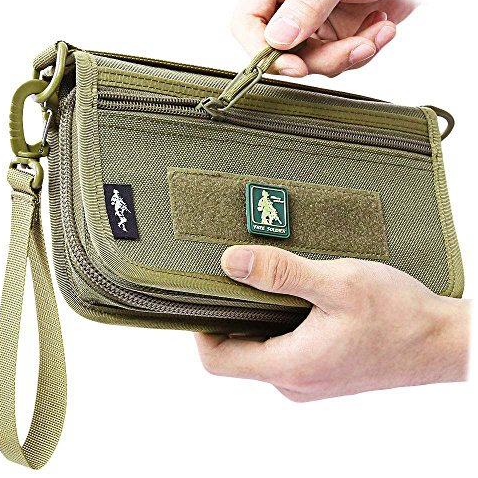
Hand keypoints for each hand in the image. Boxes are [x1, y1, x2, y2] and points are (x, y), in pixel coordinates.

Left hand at [195, 246, 469, 401]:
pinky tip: (296, 297)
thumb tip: (232, 262)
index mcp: (290, 366)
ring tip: (272, 282)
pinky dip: (279, 323)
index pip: (218, 360)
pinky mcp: (320, 369)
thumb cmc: (399, 316)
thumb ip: (281, 274)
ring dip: (258, 316)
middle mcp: (293, 380)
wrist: (441, 341)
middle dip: (231, 315)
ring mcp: (307, 378)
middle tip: (241, 276)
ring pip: (260, 349)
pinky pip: (283, 349)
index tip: (206, 294)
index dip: (202, 328)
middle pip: (236, 353)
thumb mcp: (337, 284)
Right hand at [231, 0, 418, 76]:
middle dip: (324, 57)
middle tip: (353, 48)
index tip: (294, 66)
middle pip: (284, 53)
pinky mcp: (336, 37)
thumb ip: (306, 6)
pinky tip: (381, 26)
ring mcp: (313, 24)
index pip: (247, 25)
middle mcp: (291, 7)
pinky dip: (364, 50)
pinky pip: (339, 61)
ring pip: (314, 63)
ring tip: (377, 30)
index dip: (263, 52)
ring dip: (349, 54)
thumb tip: (278, 40)